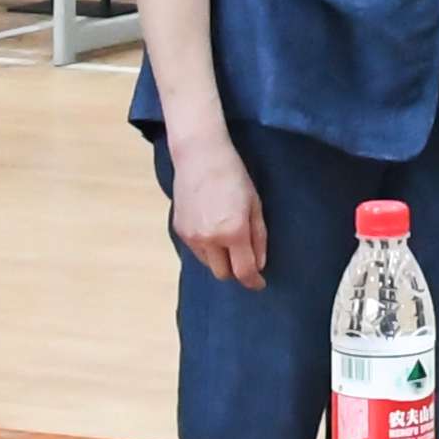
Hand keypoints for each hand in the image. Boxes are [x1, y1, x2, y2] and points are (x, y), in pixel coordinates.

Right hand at [169, 138, 270, 287]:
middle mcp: (210, 239)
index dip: (253, 281)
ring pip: (208, 264)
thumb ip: (258, 237)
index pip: (243, 271)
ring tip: (226, 236)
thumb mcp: (255, 204)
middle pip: (223, 273)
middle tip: (243, 257)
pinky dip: (206, 247)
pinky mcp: (180, 230)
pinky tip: (211, 226)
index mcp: (233, 232)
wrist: (200, 155)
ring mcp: (192, 236)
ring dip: (220, 259)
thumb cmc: (233, 175)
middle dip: (235, 270)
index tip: (259, 283)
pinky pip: (196, 250)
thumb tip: (259, 264)